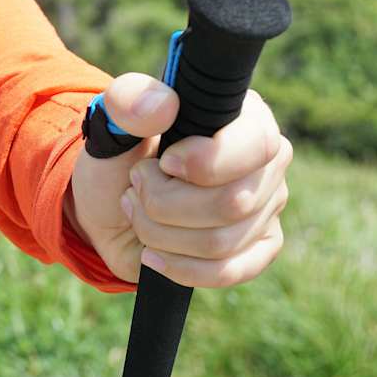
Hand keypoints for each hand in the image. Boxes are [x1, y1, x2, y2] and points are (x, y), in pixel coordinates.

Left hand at [66, 73, 291, 286]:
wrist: (109, 207)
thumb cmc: (119, 158)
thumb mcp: (111, 125)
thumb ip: (128, 104)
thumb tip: (162, 105)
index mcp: (244, 117)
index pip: (256, 144)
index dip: (205, 163)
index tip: (164, 163)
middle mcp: (267, 162)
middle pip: (232, 203)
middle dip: (164, 203)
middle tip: (136, 189)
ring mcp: (267, 207)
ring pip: (221, 242)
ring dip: (159, 233)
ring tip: (138, 212)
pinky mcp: (258, 248)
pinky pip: (230, 272)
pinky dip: (179, 267)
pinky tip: (152, 254)